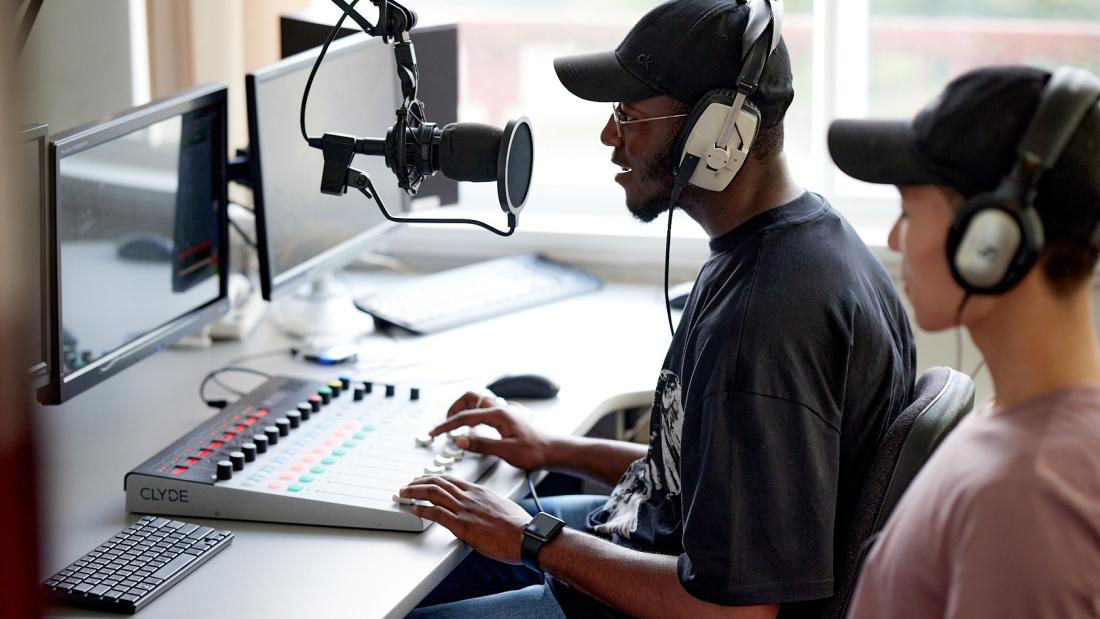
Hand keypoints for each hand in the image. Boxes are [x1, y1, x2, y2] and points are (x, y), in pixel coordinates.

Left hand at [399, 475, 531, 563]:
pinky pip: (436, 513)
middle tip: (408, 484)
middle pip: (438, 483)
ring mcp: (465, 509)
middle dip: (419, 482)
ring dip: (415, 492)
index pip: (451, 480)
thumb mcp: (501, 507)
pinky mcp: (462, 525)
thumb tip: (482, 512)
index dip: (434, 478)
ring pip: (433, 493)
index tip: (424, 479)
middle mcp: (470, 496)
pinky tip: (414, 510)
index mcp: (479, 491)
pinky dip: (422, 510)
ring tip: (404, 493)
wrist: (526, 535)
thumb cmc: (519, 525)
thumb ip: (487, 505)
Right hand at [430, 390, 552, 469]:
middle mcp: (499, 409)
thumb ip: (482, 445)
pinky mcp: (504, 418)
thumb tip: (459, 441)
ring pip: (475, 401)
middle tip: (445, 426)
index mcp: (498, 415)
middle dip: (453, 409)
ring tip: (454, 425)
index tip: (434, 432)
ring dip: (462, 410)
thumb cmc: (534, 451)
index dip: (447, 425)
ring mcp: (501, 412)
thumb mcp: (506, 451)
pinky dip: (471, 414)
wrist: (551, 450)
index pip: (465, 417)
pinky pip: (482, 409)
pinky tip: (470, 428)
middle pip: (469, 398)